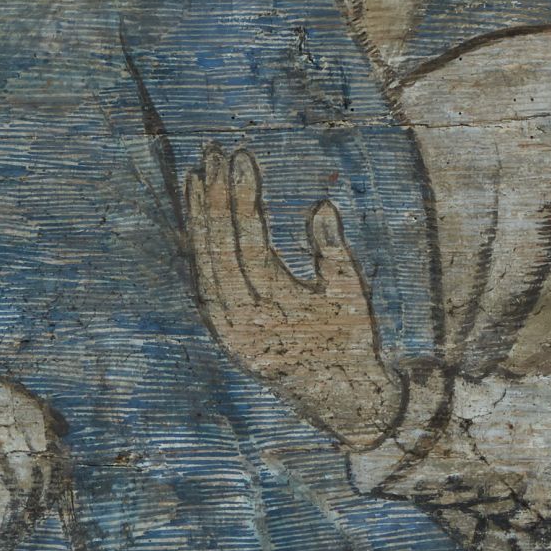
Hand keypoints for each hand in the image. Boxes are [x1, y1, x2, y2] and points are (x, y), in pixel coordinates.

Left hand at [183, 146, 402, 450]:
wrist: (340, 398)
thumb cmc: (352, 340)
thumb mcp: (351, 295)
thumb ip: (332, 252)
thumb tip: (321, 207)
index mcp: (277, 313)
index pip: (249, 244)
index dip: (242, 199)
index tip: (241, 158)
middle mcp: (242, 324)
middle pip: (219, 249)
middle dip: (216, 197)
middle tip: (215, 153)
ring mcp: (225, 329)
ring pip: (203, 263)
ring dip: (200, 217)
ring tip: (199, 174)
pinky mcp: (221, 330)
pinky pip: (203, 279)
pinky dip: (199, 245)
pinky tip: (198, 216)